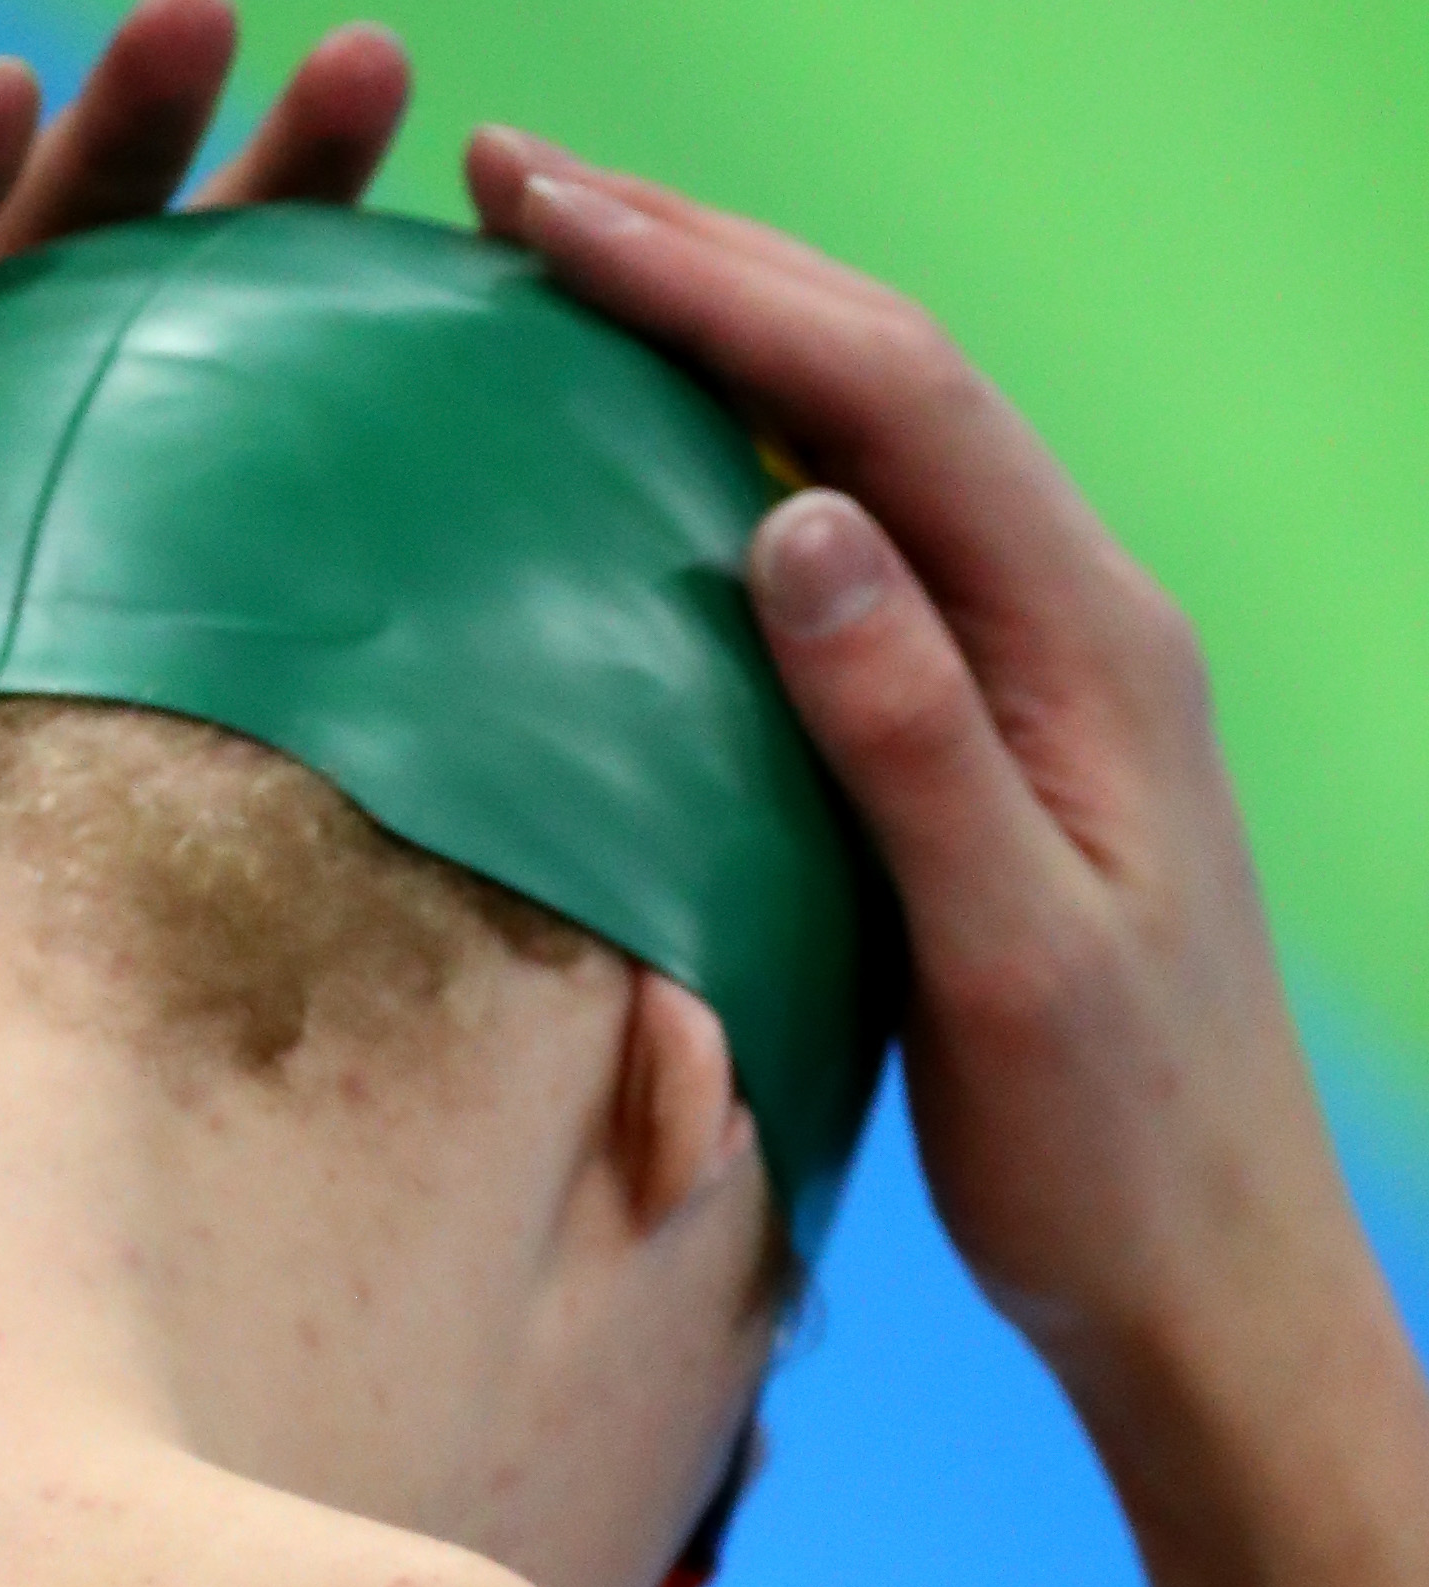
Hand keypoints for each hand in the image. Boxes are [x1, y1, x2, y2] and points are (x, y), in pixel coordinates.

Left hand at [0, 10, 413, 923]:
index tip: (10, 87)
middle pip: (26, 276)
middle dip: (129, 142)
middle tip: (233, 23)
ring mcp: (61, 569)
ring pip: (162, 358)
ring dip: (266, 211)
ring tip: (379, 91)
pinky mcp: (160, 664)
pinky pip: (253, 512)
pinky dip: (336, 410)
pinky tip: (438, 322)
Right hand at [463, 133, 1357, 1415]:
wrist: (1205, 1276)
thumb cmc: (1115, 1151)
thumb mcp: (1012, 956)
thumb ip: (912, 740)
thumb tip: (795, 526)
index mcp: (1089, 643)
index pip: (887, 400)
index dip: (714, 286)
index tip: (548, 215)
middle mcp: (1074, 618)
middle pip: (878, 379)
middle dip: (699, 261)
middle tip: (511, 180)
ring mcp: (1037, 672)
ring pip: (870, 446)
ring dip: (719, 339)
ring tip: (562, 272)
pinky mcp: (991, 739)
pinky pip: (865, 552)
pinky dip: (747, 467)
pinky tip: (659, 466)